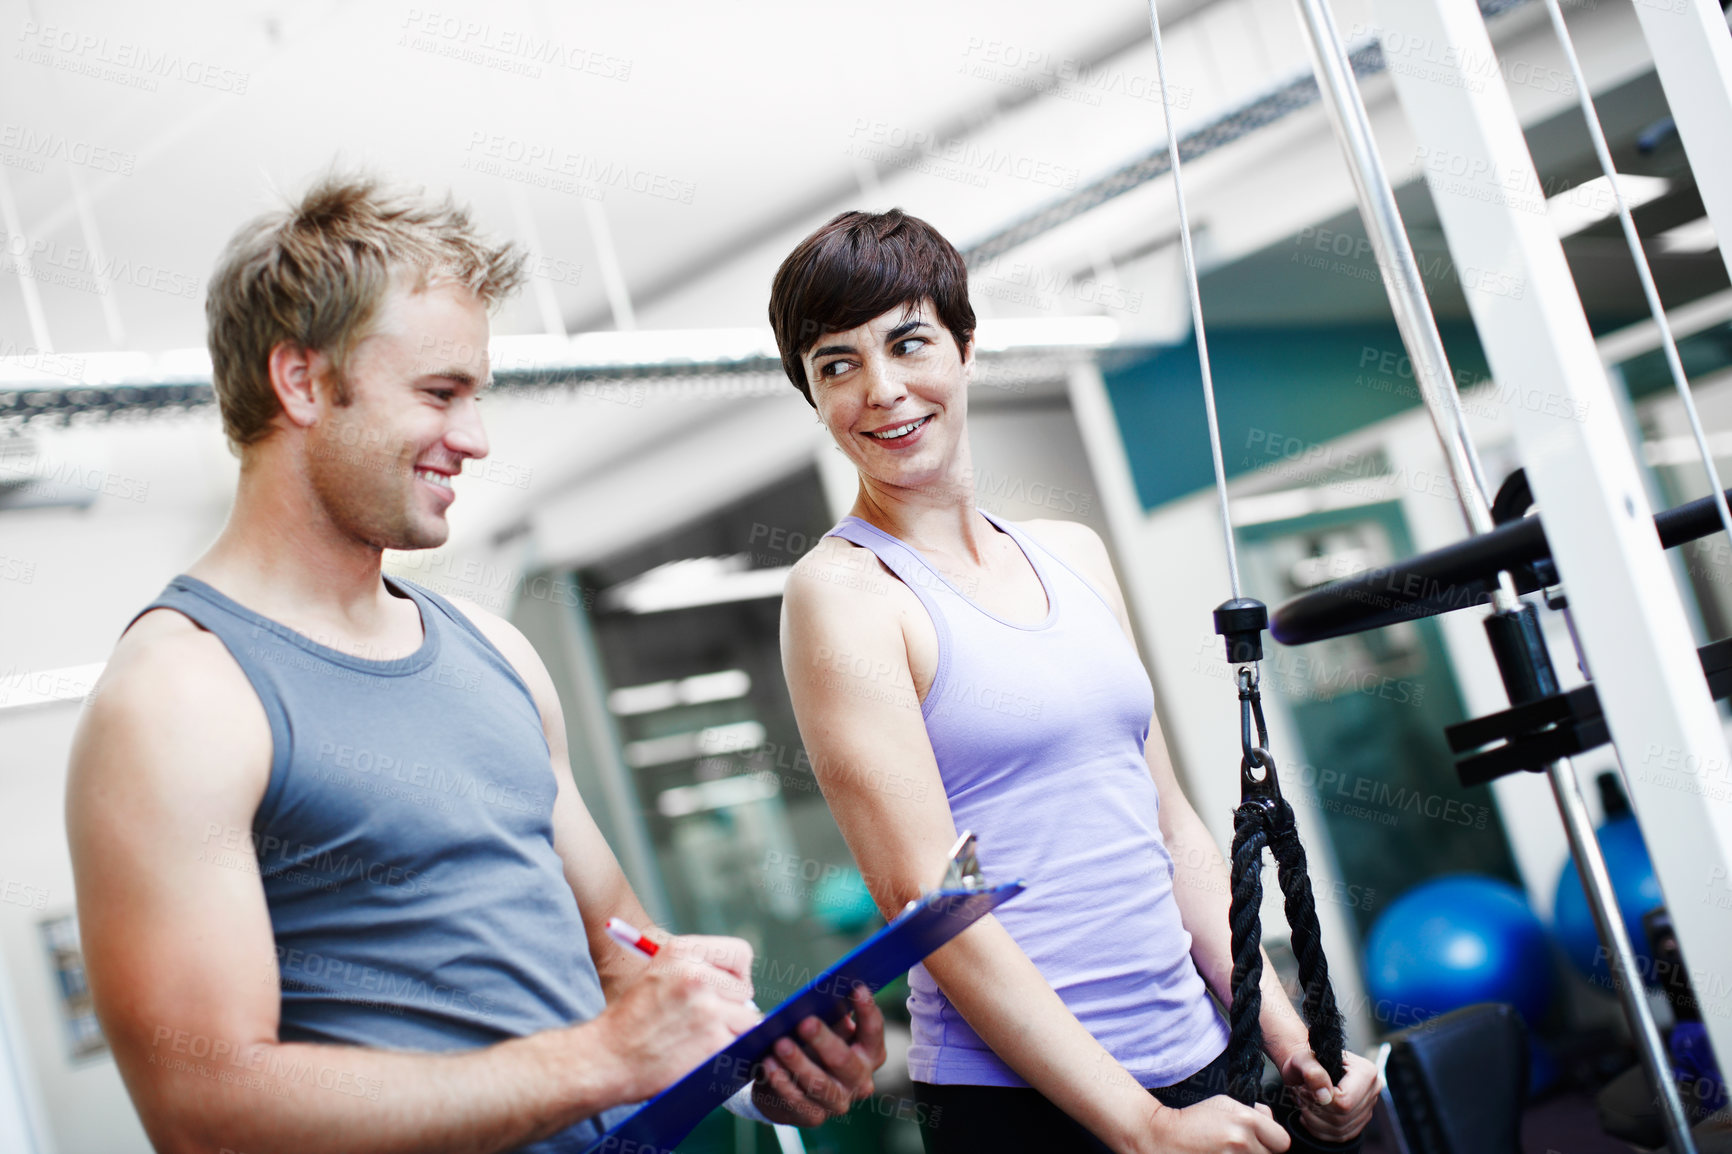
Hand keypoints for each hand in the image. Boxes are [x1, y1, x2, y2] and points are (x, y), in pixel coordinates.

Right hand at [589, 934, 759, 1102]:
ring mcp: (707, 1008)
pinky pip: (740, 1044)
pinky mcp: (713, 1040)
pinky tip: (700, 1054)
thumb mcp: (659, 972)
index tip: (724, 989)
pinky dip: (726, 1052)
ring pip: (747, 1019)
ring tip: (700, 1038)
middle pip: (745, 990)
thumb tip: (741, 984)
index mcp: (683, 951)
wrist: (606, 1057)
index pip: (741, 954)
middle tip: (704, 1020)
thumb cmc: (632, 1019)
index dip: (736, 975)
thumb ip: (698, 968)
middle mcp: (696, 974)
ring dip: (730, 1031)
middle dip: (731, 1007)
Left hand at [751, 985, 885, 1126]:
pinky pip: (798, 1101)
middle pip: (845, 1060)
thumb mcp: (825, 1026)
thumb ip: (829, 1012)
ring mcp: (838, 1101)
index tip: (856, 988)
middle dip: (824, 1040)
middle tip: (805, 1022)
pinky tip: (768, 1065)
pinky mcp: (814, 1117)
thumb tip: (820, 994)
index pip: (873, 1030)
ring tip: (779, 1044)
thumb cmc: (811, 1045)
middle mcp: (860, 1080)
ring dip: (798, 1063)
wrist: (789, 1083)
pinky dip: (782, 1082)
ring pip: (820, 1084)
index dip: (867, 1009)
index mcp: (870, 1052)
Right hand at [1145, 1095, 1290, 1153]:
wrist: (1162, 1139)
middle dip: (1260, 1150)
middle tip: (1238, 1145)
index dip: (1272, 1139)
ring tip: (1227, 1152)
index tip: (1260, 1138)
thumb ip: (1252, 1111)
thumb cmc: (1192, 1121)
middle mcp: (1243, 1144)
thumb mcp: (1223, 1103)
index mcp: (1245, 1122)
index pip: (1282, 1141)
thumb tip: (1270, 1118)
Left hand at [1278, 1047, 1379, 1143]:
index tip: (1304, 1088)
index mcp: (1366, 1072)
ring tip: (1304, 1101)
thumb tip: (1324, 1096)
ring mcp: (1366, 1110)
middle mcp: (1371, 1092)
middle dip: (1315, 1109)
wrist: (1307, 1068)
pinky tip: (1310, 1112)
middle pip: (1343, 1117)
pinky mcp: (1357, 1123)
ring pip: (1339, 1130)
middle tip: (1301, 1094)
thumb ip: (1312, 1072)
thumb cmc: (1306, 1062)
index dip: (1320, 1100)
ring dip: (1313, 1119)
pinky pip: (1337, 1137)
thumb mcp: (1303, 1059)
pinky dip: (1317, 1128)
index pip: (1345, 1101)